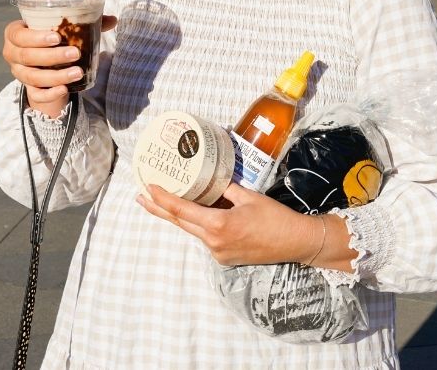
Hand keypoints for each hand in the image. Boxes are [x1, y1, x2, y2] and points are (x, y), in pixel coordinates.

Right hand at [1, 15, 116, 116]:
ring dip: (55, 76)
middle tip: (75, 53)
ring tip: (77, 72)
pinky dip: (50, 93)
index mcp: (15, 34)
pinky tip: (64, 89)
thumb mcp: (64, 29)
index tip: (57, 37)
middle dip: (51, 56)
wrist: (46, 63)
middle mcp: (13, 54)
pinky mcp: (29, 90)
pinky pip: (37, 95)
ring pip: (32, 77)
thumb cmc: (54, 39)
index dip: (35, 37)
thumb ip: (85, 23)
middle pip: (26, 57)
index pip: (18, 36)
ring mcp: (20, 73)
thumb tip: (113, 19)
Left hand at [137, 182, 320, 266]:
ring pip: (192, 230)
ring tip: (161, 203)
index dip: (162, 199)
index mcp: (218, 224)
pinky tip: (194, 214)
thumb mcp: (249, 196)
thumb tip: (211, 179)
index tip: (148, 187)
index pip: (181, 210)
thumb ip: (226, 189)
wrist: (295, 243)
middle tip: (141, 196)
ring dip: (177, 217)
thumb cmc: (276, 217)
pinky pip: (205, 237)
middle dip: (159, 209)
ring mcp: (218, 252)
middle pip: (179, 223)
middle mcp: (213, 241)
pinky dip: (197, 224)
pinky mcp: (224, 257)